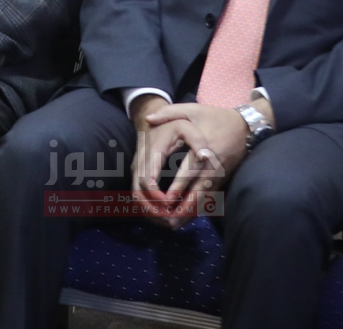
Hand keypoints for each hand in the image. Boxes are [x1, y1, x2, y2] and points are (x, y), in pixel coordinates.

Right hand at [130, 95, 187, 215]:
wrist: (154, 119)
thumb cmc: (174, 124)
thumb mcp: (187, 126)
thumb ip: (197, 139)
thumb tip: (206, 156)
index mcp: (150, 153)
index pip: (146, 180)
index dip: (157, 196)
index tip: (171, 205)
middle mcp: (139, 163)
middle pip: (137, 193)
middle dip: (153, 210)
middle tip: (171, 222)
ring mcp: (136, 170)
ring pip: (136, 197)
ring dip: (150, 212)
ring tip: (169, 223)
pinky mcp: (138, 175)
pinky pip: (139, 195)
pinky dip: (150, 208)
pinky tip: (165, 216)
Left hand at [141, 102, 247, 226]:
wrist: (246, 126)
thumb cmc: (216, 117)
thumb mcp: (193, 109)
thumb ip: (169, 112)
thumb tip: (148, 119)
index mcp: (205, 148)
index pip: (191, 170)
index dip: (180, 185)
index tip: (166, 199)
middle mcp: (213, 166)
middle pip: (199, 191)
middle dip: (184, 207)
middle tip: (167, 221)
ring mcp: (219, 175)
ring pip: (206, 198)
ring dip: (191, 213)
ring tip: (174, 225)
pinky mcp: (222, 180)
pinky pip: (211, 198)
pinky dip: (199, 210)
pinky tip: (186, 219)